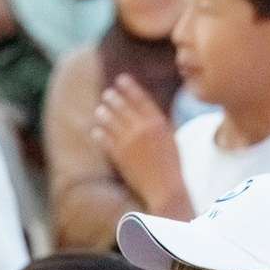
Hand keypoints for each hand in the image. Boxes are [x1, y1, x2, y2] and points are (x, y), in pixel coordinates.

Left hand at [93, 74, 185, 212]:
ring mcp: (129, 141)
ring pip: (111, 121)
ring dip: (104, 113)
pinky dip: (100, 134)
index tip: (121, 79)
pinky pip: (105, 140)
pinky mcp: (119, 155)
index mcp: (158, 123)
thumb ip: (161, 124)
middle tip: (108, 94)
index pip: (140, 98)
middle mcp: (142, 128)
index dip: (129, 87)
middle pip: (123, 107)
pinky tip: (96, 130)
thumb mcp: (172, 139)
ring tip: (100, 110)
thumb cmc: (173, 167)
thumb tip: (150, 113)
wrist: (166, 189)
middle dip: (114, 98)